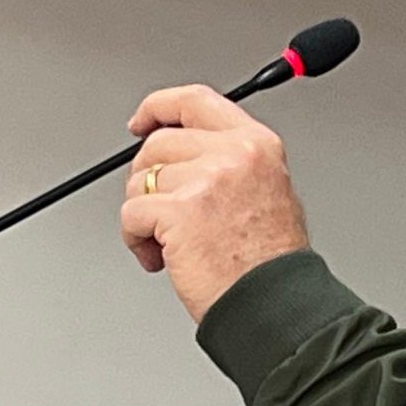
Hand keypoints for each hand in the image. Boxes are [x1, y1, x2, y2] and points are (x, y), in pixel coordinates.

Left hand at [118, 84, 310, 321]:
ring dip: (143, 216)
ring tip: (167, 244)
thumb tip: (182, 156)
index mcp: (256, 144)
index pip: (195, 101)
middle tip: (158, 211)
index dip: (158, 107)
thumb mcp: (268, 190)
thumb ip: (230, 163)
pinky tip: (160, 257)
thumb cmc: (269, 263)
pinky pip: (132, 214)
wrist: (274, 303)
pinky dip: (136, 239)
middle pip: (159, 144)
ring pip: (141, 182)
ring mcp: (206, 180)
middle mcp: (233, 155)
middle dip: (146, 180)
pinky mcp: (179, 211)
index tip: (141, 122)